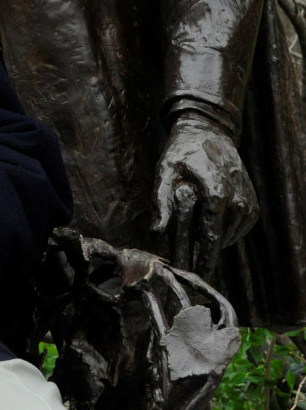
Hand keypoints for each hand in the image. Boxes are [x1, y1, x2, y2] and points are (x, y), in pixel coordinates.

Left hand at [152, 116, 258, 278]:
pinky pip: (236, 229)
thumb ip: (160, 200)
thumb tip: (157, 232)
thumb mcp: (165, 169)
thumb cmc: (183, 151)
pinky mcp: (252, 205)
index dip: (201, 262)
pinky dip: (223, 230)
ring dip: (212, 239)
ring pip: (228, 238)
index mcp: (215, 193)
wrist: (209, 132)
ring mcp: (247, 203)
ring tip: (194, 228)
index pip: (210, 239)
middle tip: (188, 265)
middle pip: (220, 242)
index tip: (191, 277)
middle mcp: (236, 200)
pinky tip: (209, 218)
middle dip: (204, 257)